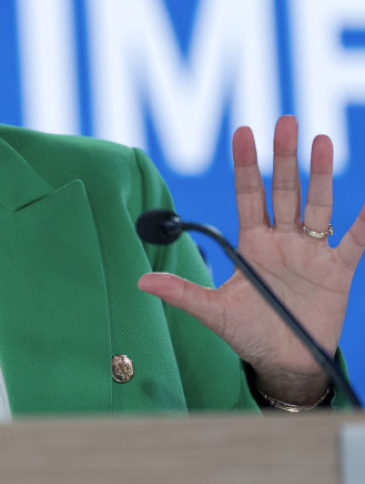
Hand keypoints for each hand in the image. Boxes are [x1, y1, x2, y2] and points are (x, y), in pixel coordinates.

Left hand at [138, 115, 364, 403]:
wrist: (284, 362)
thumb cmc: (248, 333)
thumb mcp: (213, 312)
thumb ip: (182, 293)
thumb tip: (141, 281)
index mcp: (252, 244)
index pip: (248, 195)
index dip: (246, 165)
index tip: (243, 132)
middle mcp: (282, 240)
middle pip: (284, 190)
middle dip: (284, 157)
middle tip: (285, 121)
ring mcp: (310, 252)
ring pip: (317, 205)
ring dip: (320, 175)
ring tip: (322, 141)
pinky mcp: (337, 271)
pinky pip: (356, 241)